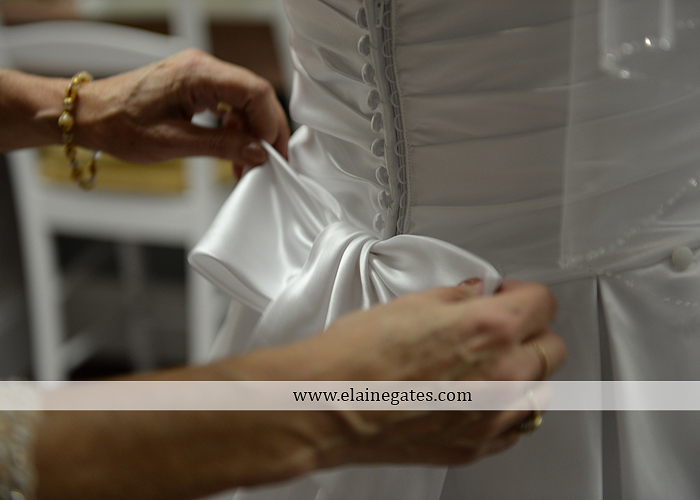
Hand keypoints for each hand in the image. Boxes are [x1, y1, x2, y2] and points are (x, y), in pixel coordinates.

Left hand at [74, 49, 288, 171]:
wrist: (90, 116)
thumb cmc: (118, 123)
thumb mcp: (173, 143)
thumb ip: (221, 147)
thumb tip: (257, 153)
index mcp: (196, 74)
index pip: (254, 91)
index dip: (271, 123)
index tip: (273, 152)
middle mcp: (201, 68)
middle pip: (254, 96)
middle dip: (266, 130)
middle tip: (270, 161)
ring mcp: (199, 76)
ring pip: (244, 102)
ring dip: (251, 133)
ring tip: (247, 164)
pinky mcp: (195, 87)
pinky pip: (228, 105)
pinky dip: (236, 129)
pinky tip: (233, 151)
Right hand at [274, 280, 565, 467]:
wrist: (327, 405)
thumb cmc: (357, 357)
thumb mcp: (410, 304)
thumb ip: (457, 297)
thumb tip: (475, 294)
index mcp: (489, 329)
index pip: (543, 304)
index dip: (524, 294)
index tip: (509, 296)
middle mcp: (501, 375)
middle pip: (551, 348)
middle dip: (529, 332)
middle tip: (500, 327)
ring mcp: (491, 417)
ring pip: (540, 390)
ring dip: (522, 373)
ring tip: (488, 365)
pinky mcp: (475, 446)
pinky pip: (516, 426)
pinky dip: (506, 409)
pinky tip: (478, 397)